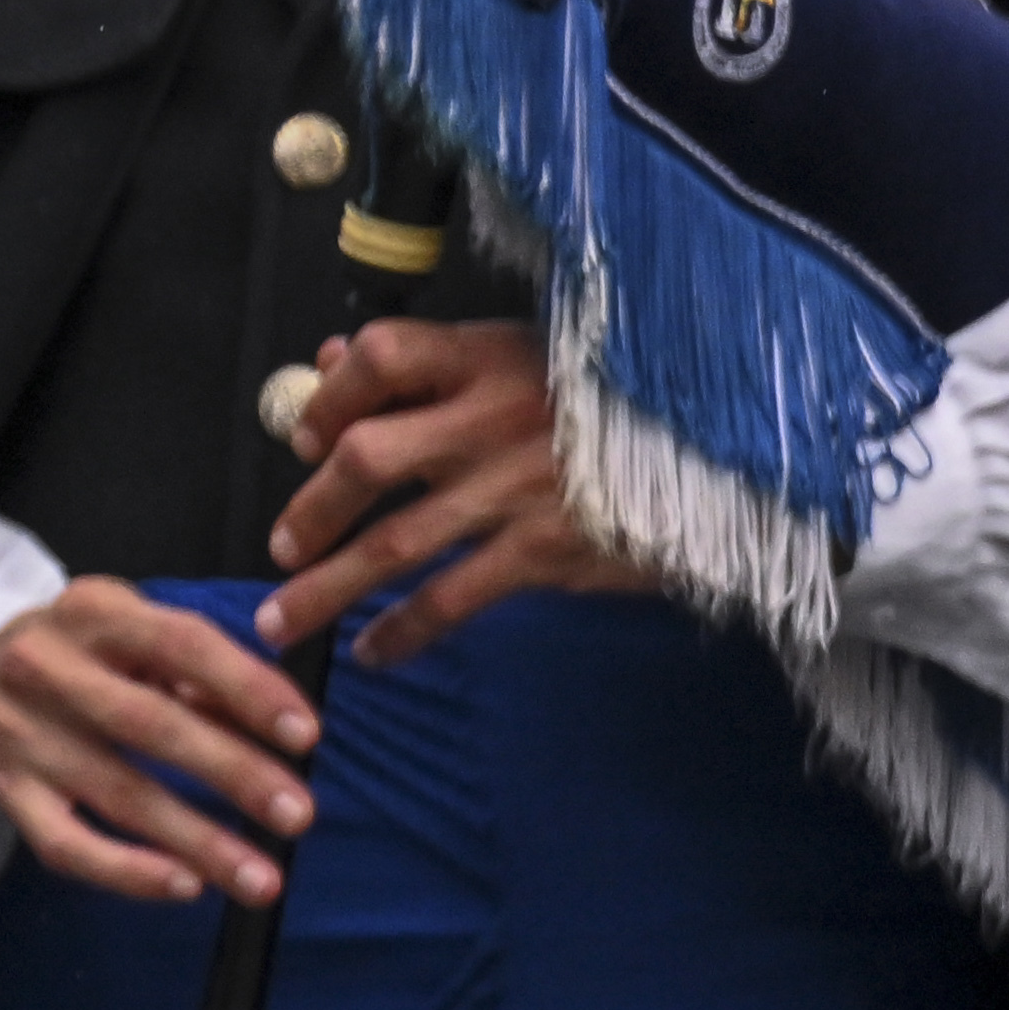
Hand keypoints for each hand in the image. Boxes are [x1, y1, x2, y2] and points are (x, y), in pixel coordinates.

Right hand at [0, 576, 320, 904]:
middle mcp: (46, 668)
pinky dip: (126, 871)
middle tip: (298, 814)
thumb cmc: (81, 654)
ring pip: (117, 794)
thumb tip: (279, 727)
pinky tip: (184, 886)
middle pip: (149, 724)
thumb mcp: (132, 631)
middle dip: (233, 773)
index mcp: (93, 613)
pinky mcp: (6, 791)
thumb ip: (200, 672)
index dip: (247, 689)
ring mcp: (20, 734)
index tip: (306, 735)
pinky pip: (66, 844)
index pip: (180, 645)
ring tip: (263, 879)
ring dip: (199, 842)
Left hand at [259, 317, 630, 666]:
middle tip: (281, 549)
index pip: (383, 357)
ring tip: (280, 623)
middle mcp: (493, 419)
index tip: (307, 438)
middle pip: (368, 458)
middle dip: (310, 510)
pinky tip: (373, 653)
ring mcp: (517, 489)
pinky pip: (452, 597)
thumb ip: (430, 360)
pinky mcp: (547, 550)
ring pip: (394, 542)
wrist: (728, 453)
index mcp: (487, 358)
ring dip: (326, 589)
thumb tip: (330, 358)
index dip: (330, 395)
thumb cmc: (614, 402)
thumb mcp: (528, 356)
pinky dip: (404, 631)